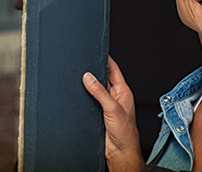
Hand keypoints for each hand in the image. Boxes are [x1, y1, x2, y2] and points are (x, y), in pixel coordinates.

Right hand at [83, 56, 144, 171]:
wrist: (120, 152)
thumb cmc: (125, 133)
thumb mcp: (112, 108)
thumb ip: (100, 92)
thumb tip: (89, 77)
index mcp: (123, 91)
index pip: (113, 69)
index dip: (106, 59)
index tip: (97, 49)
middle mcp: (114, 96)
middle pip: (102, 78)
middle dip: (93, 71)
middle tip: (82, 62)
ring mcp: (105, 105)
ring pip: (94, 89)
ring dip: (87, 85)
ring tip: (77, 77)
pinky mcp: (97, 114)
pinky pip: (88, 100)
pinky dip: (83, 96)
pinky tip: (76, 94)